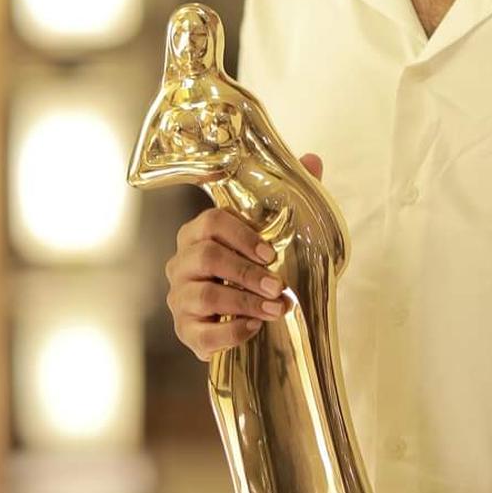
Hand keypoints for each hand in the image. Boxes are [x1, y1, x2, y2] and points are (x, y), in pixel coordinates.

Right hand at [164, 154, 323, 357]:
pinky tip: (255, 327)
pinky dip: (231, 332)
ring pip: (205, 296)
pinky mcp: (185, 331)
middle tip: (280, 286)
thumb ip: (289, 195)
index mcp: (197, 233)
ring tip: (277, 308)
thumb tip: (312, 159)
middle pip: (208, 258)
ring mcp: (179, 298)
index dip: (243, 236)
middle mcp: (181, 263)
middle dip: (248, 273)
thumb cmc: (255, 266)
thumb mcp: (272, 232)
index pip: (211, 222)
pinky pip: (202, 333)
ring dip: (245, 303)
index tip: (272, 253)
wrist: (244, 311)